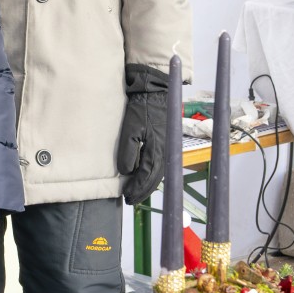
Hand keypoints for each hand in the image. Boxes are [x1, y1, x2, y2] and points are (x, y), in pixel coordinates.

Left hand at [116, 64, 169, 204]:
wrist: (156, 91)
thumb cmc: (142, 109)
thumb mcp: (131, 128)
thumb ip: (129, 150)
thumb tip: (127, 171)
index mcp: (158, 150)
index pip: (147, 177)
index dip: (138, 189)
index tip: (128, 198)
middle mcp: (165, 152)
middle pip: (154, 179)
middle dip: (143, 190)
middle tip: (131, 200)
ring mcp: (166, 148)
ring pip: (157, 173)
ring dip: (147, 184)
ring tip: (136, 192)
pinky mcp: (164, 142)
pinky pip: (158, 164)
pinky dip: (151, 174)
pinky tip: (143, 176)